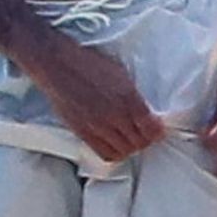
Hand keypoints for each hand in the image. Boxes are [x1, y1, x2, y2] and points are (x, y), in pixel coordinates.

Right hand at [26, 36, 164, 163]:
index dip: (157, 131)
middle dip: (146, 139)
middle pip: (140, 142)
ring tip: (130, 139)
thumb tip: (146, 112)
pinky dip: (115, 152)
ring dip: (131, 147)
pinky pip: (105, 153)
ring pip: (125, 150)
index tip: (158, 128)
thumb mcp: (120, 73)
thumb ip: (134, 95)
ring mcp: (98, 126)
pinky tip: (115, 144)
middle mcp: (115, 115)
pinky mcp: (83, 133)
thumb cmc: (88, 63)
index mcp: (127, 97)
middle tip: (145, 134)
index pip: (151, 128)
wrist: (59, 65)